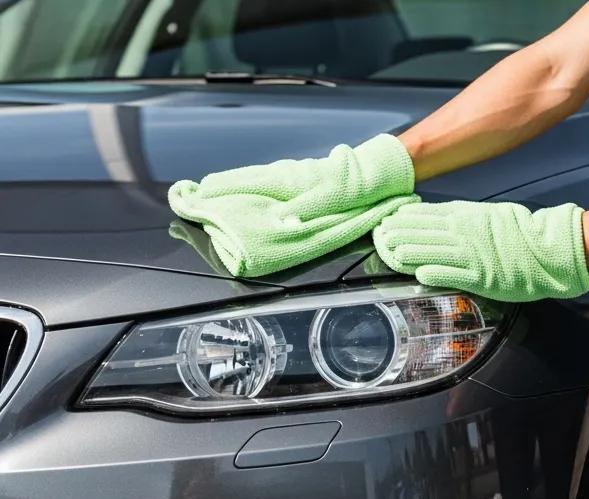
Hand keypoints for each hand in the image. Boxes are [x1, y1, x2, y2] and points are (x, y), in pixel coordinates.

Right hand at [167, 134, 415, 276]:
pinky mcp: (301, 179)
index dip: (218, 191)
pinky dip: (252, 187)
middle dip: (218, 189)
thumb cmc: (357, 185)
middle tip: (192, 197)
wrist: (380, 170)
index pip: (244, 184)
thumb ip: (305, 210)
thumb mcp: (333, 200)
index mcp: (288, 179)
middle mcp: (285, 175)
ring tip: (211, 194)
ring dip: (233, 187)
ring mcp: (292, 175)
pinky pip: (268, 183)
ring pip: (255, 181)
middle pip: (244, 181)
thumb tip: (279, 221)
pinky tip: (249, 192)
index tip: (193, 196)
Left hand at [372, 200, 588, 301]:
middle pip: (422, 231)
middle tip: (377, 236)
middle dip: (397, 234)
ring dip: (407, 252)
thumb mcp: (487, 216)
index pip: (425, 214)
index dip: (402, 218)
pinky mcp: (480, 276)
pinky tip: (416, 273)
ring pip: (431, 251)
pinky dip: (433, 273)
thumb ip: (463, 218)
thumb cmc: (519, 234)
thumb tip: (440, 219)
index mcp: (465, 216)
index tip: (385, 220)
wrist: (546, 249)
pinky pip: (452, 273)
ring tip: (389, 252)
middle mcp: (463, 232)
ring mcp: (470, 254)